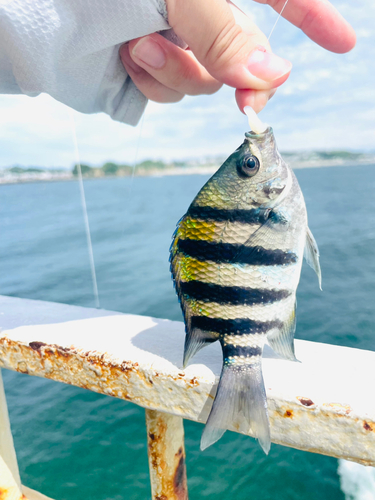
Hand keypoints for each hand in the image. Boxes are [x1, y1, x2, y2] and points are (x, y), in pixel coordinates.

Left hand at [120, 0, 355, 113]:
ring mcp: (176, 43)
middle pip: (241, 57)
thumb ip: (223, 32)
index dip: (311, 17)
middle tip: (188, 58)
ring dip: (171, 72)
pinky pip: (170, 95)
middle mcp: (199, 12)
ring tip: (136, 44)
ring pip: (203, 84)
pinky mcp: (150, 70)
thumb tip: (270, 76)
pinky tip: (127, 58)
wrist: (36, 10)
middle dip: (217, 66)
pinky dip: (150, 84)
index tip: (343, 43)